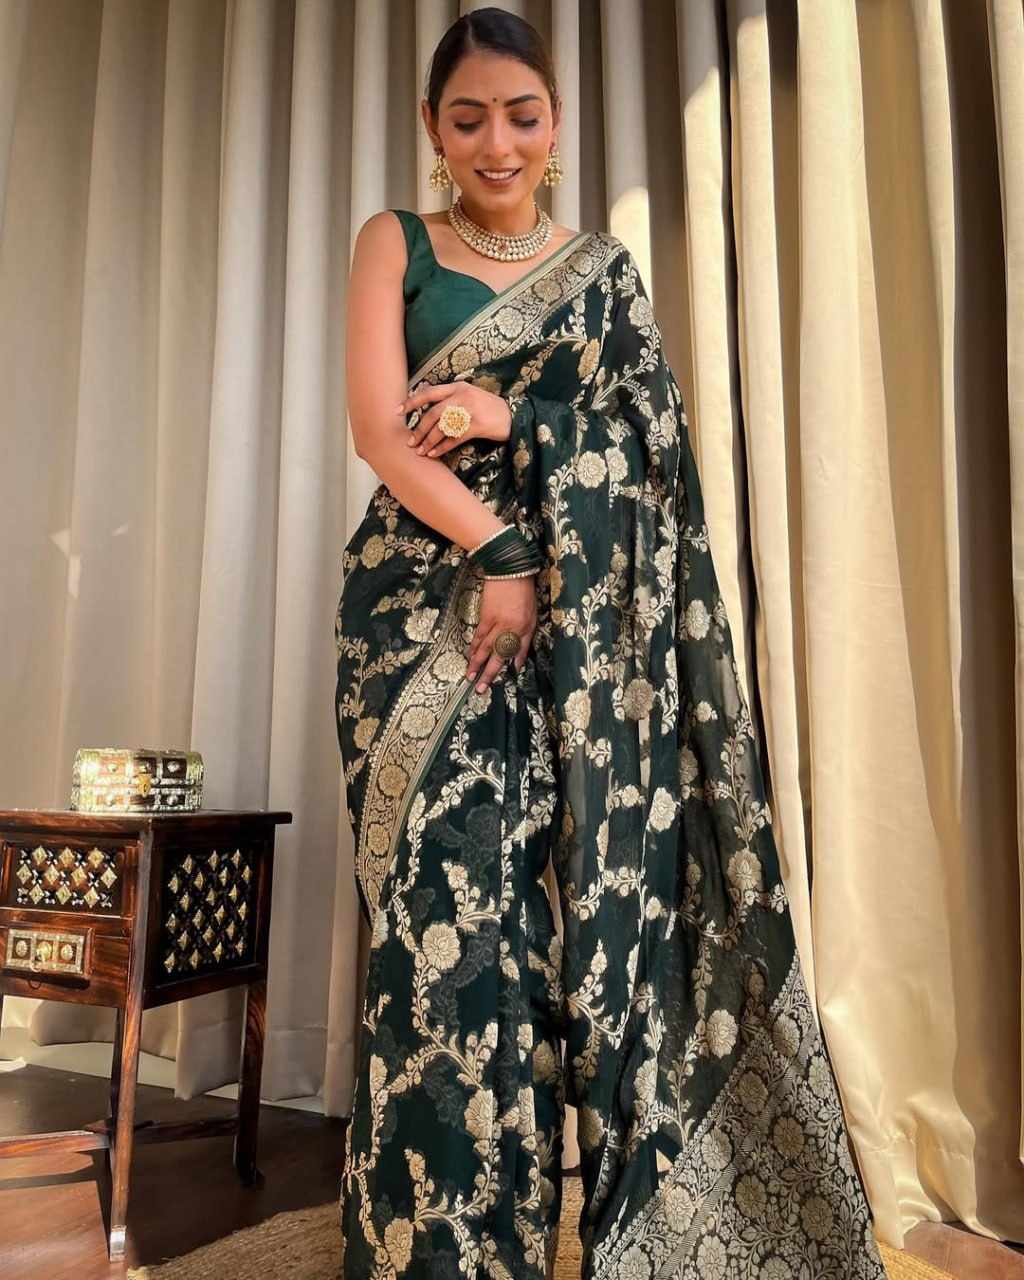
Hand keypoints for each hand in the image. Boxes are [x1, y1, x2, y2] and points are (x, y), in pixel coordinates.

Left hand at [398, 382, 512, 458]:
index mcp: (457, 387)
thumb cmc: (487, 407)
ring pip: (442, 427)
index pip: (429, 393)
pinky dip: (442, 447)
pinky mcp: (478, 426)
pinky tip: (434, 454)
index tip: (398, 411)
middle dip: (419, 429)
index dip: (412, 402)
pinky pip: (455, 438)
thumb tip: (425, 402)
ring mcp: (470, 411)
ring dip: (429, 441)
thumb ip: (449, 397)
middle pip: (433, 413)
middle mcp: (462, 397)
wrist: (513, 416)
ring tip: (421, 451)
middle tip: (410, 441)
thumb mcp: (469, 395)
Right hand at [466, 576, 536, 692]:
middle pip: (494, 654)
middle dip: (486, 672)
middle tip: (478, 688)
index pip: (511, 654)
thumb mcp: (532, 619)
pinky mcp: (484, 616)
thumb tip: (518, 663)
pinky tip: (470, 654)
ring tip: (470, 675)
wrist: (509, 572)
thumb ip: (525, 642)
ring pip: (483, 646)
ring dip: (476, 662)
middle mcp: (506, 628)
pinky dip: (473, 646)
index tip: (496, 683)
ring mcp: (493, 623)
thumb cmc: (525, 595)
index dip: (502, 669)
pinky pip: (478, 635)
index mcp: (520, 629)